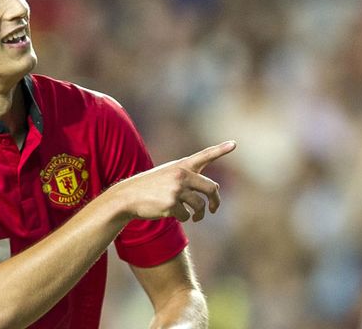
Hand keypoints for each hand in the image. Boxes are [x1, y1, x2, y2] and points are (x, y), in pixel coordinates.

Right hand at [113, 141, 235, 221]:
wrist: (128, 196)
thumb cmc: (150, 186)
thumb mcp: (168, 174)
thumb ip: (188, 176)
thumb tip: (214, 188)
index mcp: (181, 165)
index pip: (204, 155)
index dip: (220, 150)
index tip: (234, 144)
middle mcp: (181, 175)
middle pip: (211, 188)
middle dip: (215, 201)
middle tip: (213, 208)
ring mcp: (176, 190)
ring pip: (200, 205)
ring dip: (199, 214)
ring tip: (195, 217)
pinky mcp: (171, 204)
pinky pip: (186, 215)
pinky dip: (183, 218)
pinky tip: (173, 214)